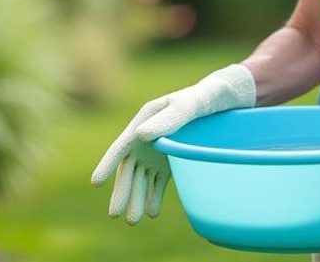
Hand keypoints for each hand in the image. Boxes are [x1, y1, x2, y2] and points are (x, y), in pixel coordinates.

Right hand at [90, 64, 255, 223]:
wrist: (224, 100)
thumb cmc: (205, 98)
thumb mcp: (188, 106)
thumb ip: (168, 120)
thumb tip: (139, 135)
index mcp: (146, 118)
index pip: (123, 144)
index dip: (108, 163)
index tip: (96, 182)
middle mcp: (147, 136)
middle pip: (129, 167)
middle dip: (122, 191)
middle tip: (115, 214)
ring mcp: (158, 149)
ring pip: (142, 178)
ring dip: (137, 198)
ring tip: (134, 220)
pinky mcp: (170, 159)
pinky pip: (158, 180)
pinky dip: (154, 196)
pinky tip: (153, 212)